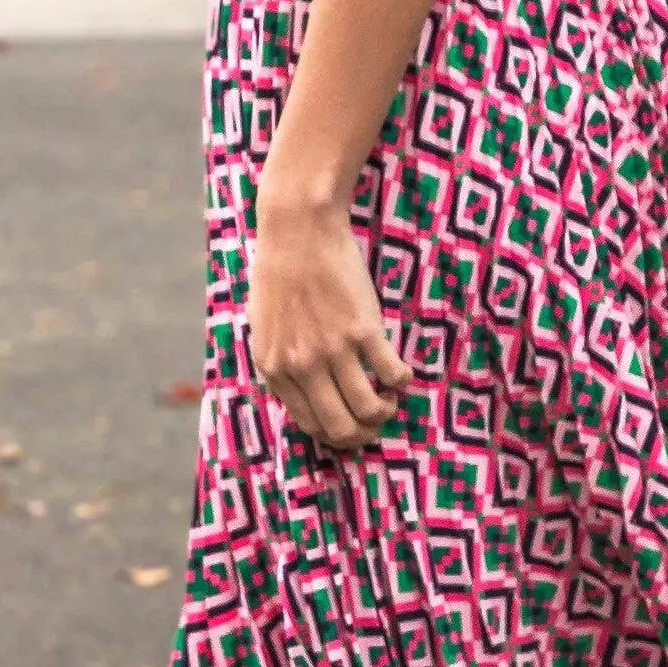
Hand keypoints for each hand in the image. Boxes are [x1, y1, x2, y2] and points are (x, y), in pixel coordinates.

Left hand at [246, 194, 412, 450]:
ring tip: (390, 396)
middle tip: (376, 419)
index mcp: (274, 369)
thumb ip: (282, 364)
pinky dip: (402, 381)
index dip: (335, 434)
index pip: (309, 425)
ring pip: (369, 409)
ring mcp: (333, 350)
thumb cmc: (280, 275)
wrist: (299, 232)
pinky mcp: (363, 330)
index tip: (351, 425)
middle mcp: (302, 366)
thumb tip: (304, 396)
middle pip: (341, 427)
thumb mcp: (265, 328)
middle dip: (364, 434)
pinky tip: (401, 372)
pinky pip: (392, 374)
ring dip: (386, 411)